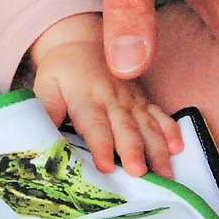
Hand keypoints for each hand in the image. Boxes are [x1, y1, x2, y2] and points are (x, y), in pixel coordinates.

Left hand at [29, 14, 181, 177]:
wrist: (83, 43)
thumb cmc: (61, 71)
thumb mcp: (45, 85)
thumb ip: (46, 109)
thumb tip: (40, 137)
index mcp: (86, 97)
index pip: (94, 125)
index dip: (101, 146)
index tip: (105, 167)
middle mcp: (112, 99)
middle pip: (126, 128)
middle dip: (134, 151)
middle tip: (140, 174)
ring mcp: (132, 100)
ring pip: (148, 125)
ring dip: (158, 150)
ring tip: (165, 175)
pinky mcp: (144, 100)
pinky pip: (161, 115)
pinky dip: (171, 131)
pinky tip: (178, 149)